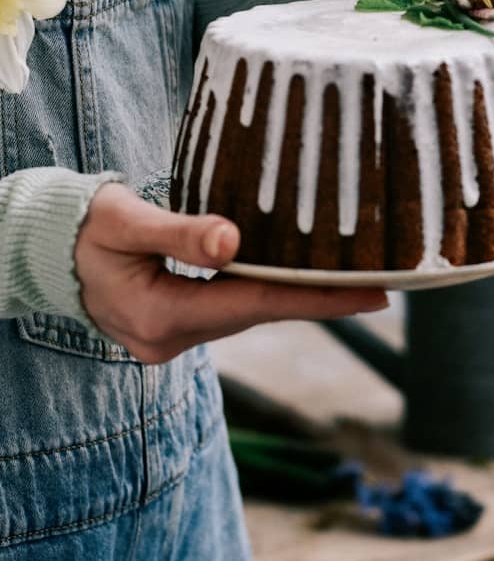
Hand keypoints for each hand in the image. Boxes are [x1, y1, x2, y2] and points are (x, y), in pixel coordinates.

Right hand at [76, 184, 387, 363]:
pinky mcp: (175, 324)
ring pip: (248, 312)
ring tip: (355, 280)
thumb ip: (177, 232)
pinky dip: (267, 291)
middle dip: (318, 300)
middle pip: (258, 313)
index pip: (253, 305)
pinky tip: (300, 277)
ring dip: (297, 296)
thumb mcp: (123, 222)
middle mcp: (169, 337)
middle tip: (382, 286)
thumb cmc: (82, 228)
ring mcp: (171, 337)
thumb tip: (233, 241)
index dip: (314, 298)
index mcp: (158, 315)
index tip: (369, 295)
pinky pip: (232, 308)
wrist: (45, 251)